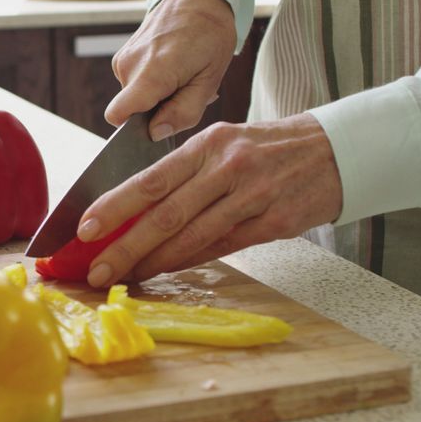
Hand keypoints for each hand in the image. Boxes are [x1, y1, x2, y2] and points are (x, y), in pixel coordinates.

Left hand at [77, 114, 343, 286]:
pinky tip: (165, 272)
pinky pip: (221, 247)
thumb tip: (132, 208)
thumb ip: (184, 173)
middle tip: (96, 268)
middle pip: (166, 212)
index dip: (116, 204)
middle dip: (125, 245)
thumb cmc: (267, 149)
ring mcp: (252, 195)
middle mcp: (227, 167)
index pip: (152, 178)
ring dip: (153, 261)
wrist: (335, 150)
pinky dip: (189, 262)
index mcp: (208, 143)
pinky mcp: (274, 222)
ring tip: (124, 278)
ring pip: (192, 236)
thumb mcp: (224, 144)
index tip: (85, 226)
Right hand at [106, 0, 236, 140]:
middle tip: (186, 90)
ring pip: (135, 96)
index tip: (160, 120)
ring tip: (182, 75)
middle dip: (158, 110)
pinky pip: (134, 82)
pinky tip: (172, 67)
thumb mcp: (209, 79)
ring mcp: (123, 58)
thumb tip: (156, 132)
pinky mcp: (123, 55)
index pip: (118, 115)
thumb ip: (183, 112)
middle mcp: (129, 66)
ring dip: (157, 95)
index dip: (136, 129)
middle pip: (133, 110)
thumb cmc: (209, 35)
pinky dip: (152, 82)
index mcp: (151, 73)